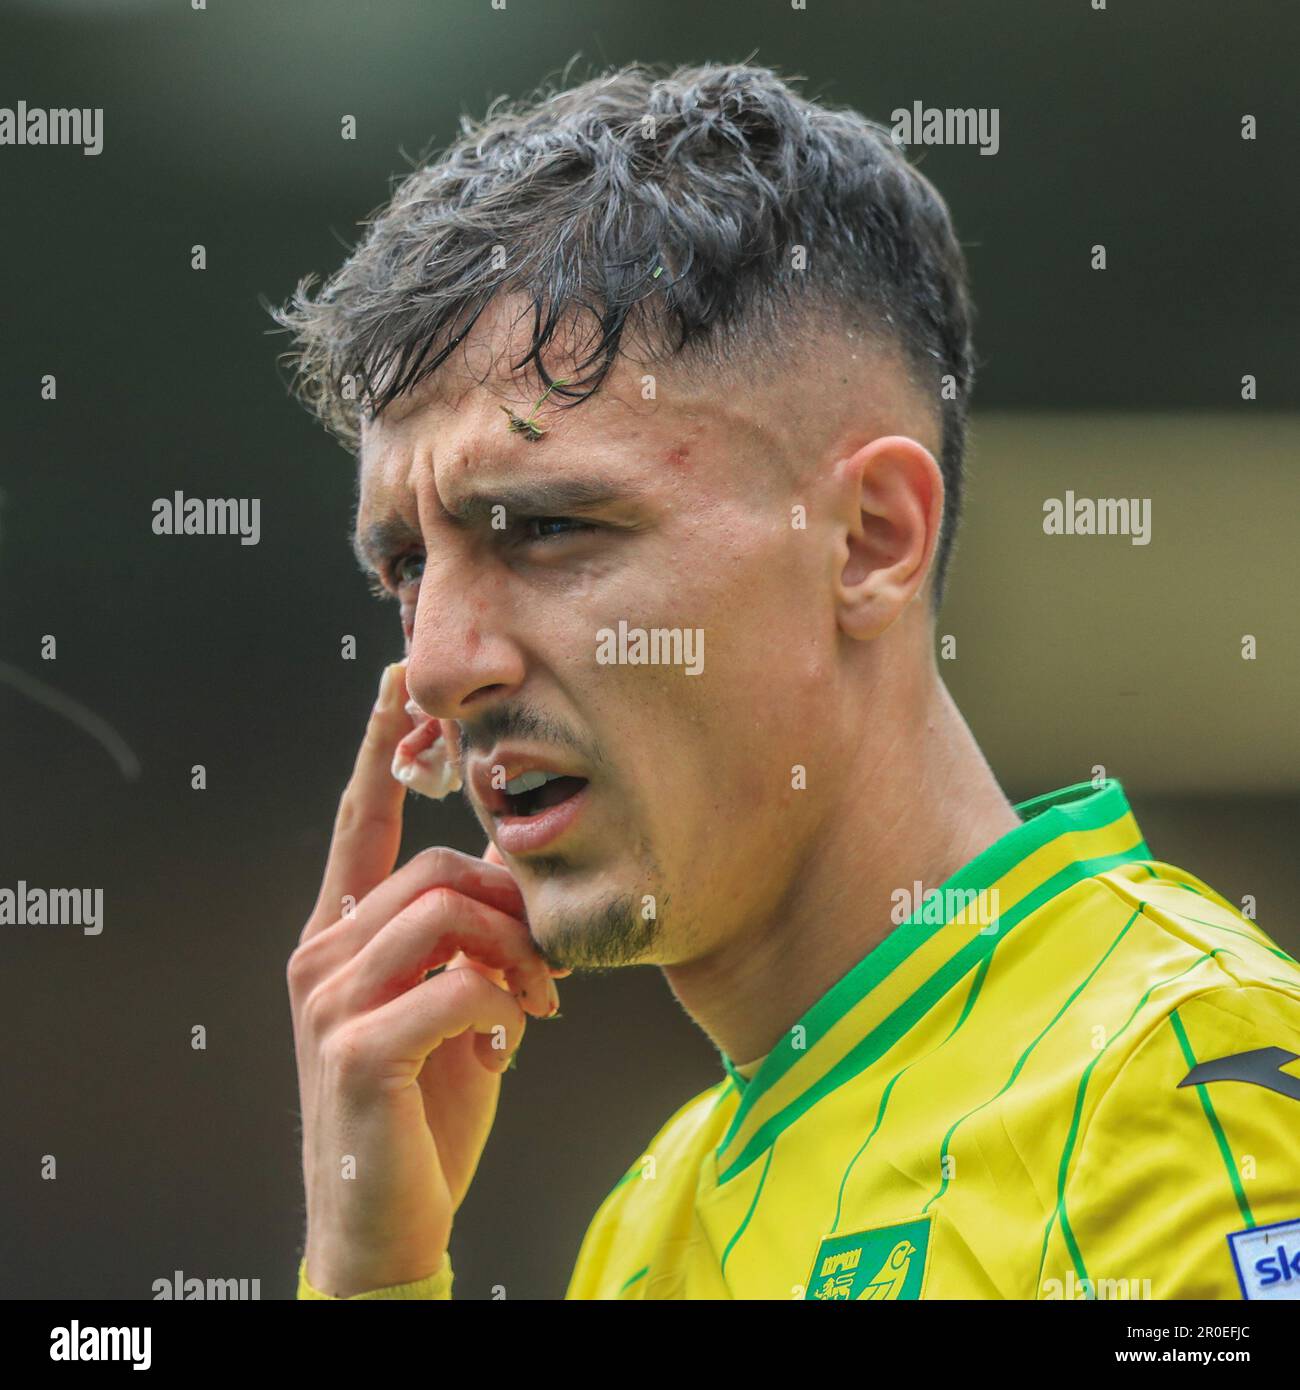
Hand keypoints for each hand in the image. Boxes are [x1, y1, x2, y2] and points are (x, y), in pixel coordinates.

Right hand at [288, 662, 561, 1296]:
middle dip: (511, 908)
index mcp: (339, 937)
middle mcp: (321, 956)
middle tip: (549, 967)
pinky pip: (459, 984)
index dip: (380, 748)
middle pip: (435, 870)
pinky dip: (505, 1006)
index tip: (401, 680)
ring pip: (449, 915)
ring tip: (535, 1007)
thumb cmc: (424, 1108)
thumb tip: (511, 887)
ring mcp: (330, 1002)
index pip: (358, 822)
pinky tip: (511, 1043)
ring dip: (515, 958)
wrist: (385, 1221)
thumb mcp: (450, 1009)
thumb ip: (464, 941)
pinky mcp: (356, 1049)